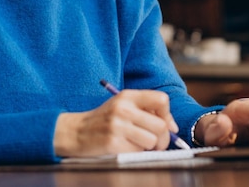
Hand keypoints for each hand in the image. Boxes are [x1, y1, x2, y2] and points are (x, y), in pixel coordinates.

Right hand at [53, 89, 178, 156]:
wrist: (76, 132)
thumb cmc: (105, 120)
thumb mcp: (123, 106)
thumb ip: (146, 110)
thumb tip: (172, 126)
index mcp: (127, 96)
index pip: (161, 100)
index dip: (168, 115)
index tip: (166, 125)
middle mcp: (123, 109)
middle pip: (161, 125)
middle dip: (164, 138)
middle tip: (157, 142)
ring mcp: (117, 126)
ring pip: (152, 141)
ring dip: (149, 147)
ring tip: (139, 144)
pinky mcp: (113, 143)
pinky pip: (138, 152)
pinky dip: (137, 153)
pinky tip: (127, 148)